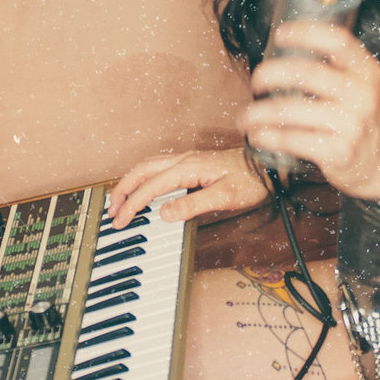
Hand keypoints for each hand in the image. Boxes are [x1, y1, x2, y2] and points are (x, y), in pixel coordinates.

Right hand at [107, 147, 270, 228]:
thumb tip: (164, 213)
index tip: (120, 220)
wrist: (267, 166)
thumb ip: (192, 205)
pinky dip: (143, 177)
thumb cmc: (251, 180)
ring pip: (148, 167)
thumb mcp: (224, 197)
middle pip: (141, 171)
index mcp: (187, 168)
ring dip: (131, 182)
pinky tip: (144, 187)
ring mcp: (187, 159)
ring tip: (120, 200)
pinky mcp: (192, 163)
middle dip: (122, 190)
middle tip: (111, 210)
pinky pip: (159, 167)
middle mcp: (183, 160)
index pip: (150, 187)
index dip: (132, 205)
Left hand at [242, 21, 379, 197]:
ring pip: (290, 110)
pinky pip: (292, 139)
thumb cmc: (354, 116)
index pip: (337, 41)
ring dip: (258, 113)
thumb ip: (329, 67)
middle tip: (255, 81)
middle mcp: (361, 94)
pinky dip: (267, 136)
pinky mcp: (339, 152)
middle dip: (269, 74)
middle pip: (306, 72)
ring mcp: (351, 124)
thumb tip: (277, 55)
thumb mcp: (355, 85)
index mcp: (365, 70)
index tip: (279, 34)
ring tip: (244, 117)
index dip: (306, 33)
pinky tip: (257, 135)